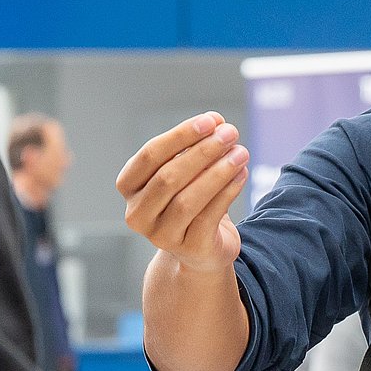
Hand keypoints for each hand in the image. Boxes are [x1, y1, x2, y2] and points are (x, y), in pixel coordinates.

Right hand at [116, 113, 249, 272]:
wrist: (202, 246)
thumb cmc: (190, 197)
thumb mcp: (187, 170)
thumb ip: (196, 146)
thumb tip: (216, 122)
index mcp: (129, 186)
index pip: (150, 155)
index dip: (181, 135)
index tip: (212, 120)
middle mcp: (137, 214)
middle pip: (168, 177)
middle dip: (203, 151)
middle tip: (231, 133)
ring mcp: (160, 236)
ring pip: (187, 200)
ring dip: (218, 172)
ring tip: (241, 153)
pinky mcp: (189, 249)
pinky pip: (208, 217)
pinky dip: (227, 192)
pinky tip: (242, 174)